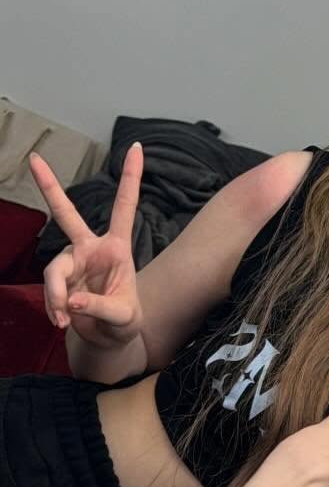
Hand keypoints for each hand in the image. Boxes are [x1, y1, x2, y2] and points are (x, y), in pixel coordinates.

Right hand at [32, 141, 144, 349]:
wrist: (110, 339)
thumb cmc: (125, 322)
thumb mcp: (124, 318)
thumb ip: (99, 307)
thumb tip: (70, 300)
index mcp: (117, 248)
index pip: (124, 208)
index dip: (130, 178)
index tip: (136, 147)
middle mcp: (91, 248)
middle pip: (66, 214)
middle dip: (49, 186)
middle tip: (34, 159)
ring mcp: (71, 262)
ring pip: (53, 271)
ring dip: (55, 296)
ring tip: (63, 320)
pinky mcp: (58, 278)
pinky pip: (48, 290)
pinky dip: (53, 308)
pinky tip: (61, 321)